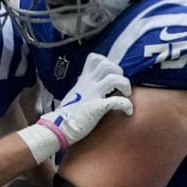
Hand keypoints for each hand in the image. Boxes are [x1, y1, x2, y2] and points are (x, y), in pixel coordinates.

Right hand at [18, 53, 132, 162]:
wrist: (58, 128)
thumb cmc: (66, 115)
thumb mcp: (74, 94)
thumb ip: (83, 87)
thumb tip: (87, 84)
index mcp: (83, 80)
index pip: (94, 58)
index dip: (107, 62)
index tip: (111, 73)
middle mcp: (88, 84)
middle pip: (106, 64)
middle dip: (118, 72)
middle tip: (120, 84)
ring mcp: (93, 95)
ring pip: (114, 78)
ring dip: (125, 85)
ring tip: (125, 94)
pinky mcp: (97, 108)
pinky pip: (117, 101)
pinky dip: (126, 105)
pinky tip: (127, 111)